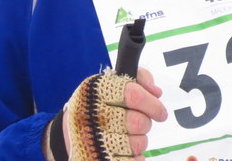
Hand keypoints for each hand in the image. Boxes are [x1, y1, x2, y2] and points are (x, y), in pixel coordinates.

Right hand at [45, 67, 167, 160]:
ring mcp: (93, 140)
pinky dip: (135, 158)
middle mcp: (93, 115)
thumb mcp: (113, 81)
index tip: (161, 112)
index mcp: (98, 90)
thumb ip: (138, 78)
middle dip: (146, 123)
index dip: (152, 103)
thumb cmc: (98, 102)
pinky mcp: (95, 160)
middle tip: (142, 123)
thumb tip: (156, 92)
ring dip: (140, 141)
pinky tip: (128, 151)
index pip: (133, 94)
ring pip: (136, 144)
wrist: (70, 128)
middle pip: (137, 122)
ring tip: (130, 135)